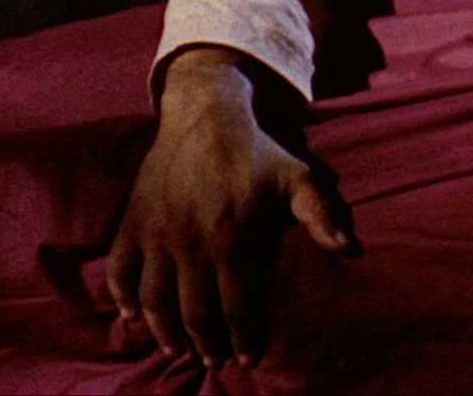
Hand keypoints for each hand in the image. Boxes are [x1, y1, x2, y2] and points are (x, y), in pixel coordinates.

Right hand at [105, 48, 352, 368]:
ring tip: (179, 348)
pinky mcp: (132, 222)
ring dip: (166, 332)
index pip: (240, 308)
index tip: (252, 356)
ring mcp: (157, 234)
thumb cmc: (260, 153)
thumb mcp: (301, 178)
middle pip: (197, 314)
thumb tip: (353, 250)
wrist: (208, 114)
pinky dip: (121, 298)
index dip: (248, 338)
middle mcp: (192, 244)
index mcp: (234, 241)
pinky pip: (118, 270)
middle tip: (218, 359)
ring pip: (155, 301)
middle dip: (209, 344)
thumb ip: (325, 215)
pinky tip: (132, 316)